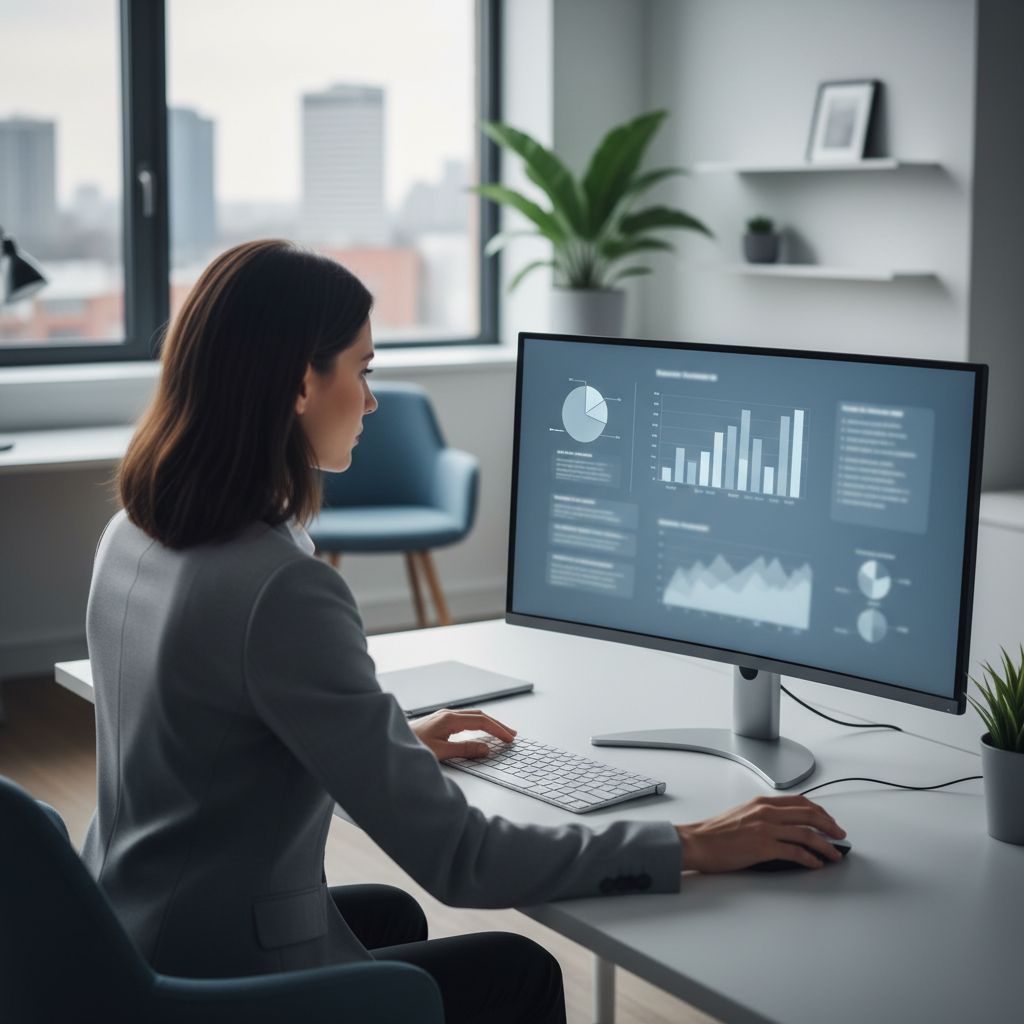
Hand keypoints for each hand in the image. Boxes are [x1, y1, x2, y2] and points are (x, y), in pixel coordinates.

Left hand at [411, 708, 516, 760]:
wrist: (391, 740)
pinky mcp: (440, 722)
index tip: (509, 738)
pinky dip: (478, 725)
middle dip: (497, 725)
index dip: (497, 730)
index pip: (481, 722)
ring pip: (473, 717)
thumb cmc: (412, 746)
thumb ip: (464, 750)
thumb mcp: (440, 752)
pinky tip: (480, 732)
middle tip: (512, 735)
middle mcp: (448, 714)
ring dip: (488, 724)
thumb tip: (485, 748)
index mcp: (449, 719)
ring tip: (501, 733)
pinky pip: (465, 720)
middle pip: (480, 716)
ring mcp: (443, 717)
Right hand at [676, 795, 846, 871]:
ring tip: (834, 854)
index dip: (820, 812)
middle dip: (830, 826)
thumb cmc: (715, 832)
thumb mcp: (742, 814)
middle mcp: (766, 812)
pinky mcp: (764, 847)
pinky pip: (795, 852)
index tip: (829, 821)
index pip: (800, 802)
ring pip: (807, 833)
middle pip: (809, 814)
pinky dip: (810, 858)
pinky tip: (816, 864)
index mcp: (762, 802)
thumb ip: (763, 815)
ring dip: (825, 845)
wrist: (698, 842)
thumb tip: (784, 826)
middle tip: (840, 836)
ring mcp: (766, 829)